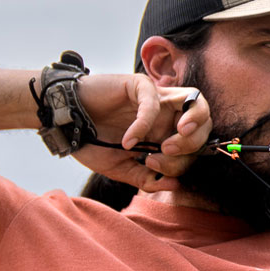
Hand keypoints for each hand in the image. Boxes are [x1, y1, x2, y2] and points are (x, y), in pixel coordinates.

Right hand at [71, 74, 212, 193]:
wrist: (65, 124)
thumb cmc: (92, 142)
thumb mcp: (121, 168)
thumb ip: (147, 179)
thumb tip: (176, 185)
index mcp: (168, 131)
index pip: (196, 143)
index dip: (183, 161)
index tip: (153, 168)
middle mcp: (168, 112)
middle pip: (204, 121)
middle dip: (192, 145)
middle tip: (164, 155)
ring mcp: (157, 96)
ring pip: (194, 101)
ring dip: (189, 126)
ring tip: (166, 146)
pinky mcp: (140, 85)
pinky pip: (154, 102)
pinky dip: (144, 125)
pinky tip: (128, 141)